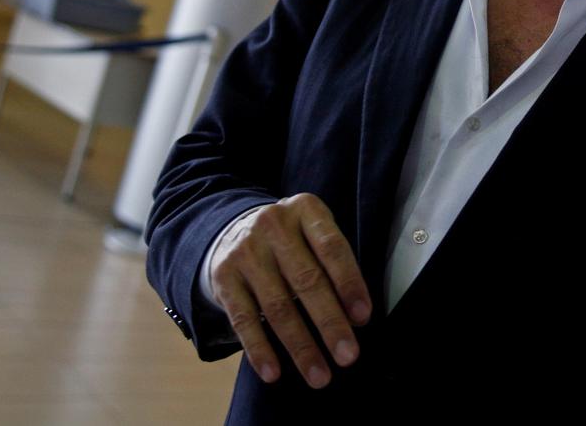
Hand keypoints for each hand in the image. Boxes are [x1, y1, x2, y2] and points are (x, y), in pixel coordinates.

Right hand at [209, 193, 370, 388]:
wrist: (235, 229)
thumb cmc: (293, 240)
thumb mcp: (314, 234)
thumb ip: (334, 265)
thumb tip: (356, 317)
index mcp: (306, 210)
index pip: (332, 248)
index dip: (349, 284)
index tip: (363, 318)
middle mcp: (273, 224)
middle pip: (307, 280)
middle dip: (330, 323)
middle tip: (348, 357)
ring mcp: (245, 250)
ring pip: (277, 306)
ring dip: (300, 346)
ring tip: (319, 375)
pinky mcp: (223, 276)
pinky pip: (243, 319)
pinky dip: (259, 350)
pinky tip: (274, 373)